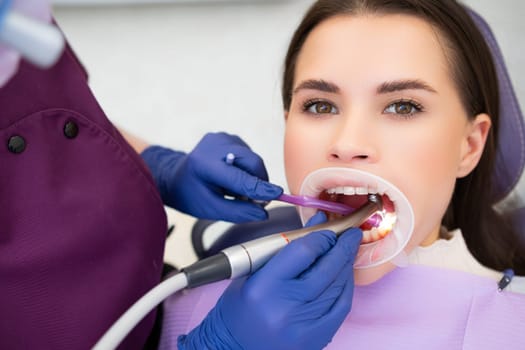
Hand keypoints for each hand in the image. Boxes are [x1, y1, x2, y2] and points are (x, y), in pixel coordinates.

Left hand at [140, 132, 282, 221]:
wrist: (176, 177)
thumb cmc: (192, 194)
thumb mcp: (210, 209)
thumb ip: (237, 212)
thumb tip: (262, 214)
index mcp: (205, 165)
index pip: (239, 177)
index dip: (259, 187)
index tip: (277, 194)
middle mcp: (214, 146)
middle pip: (251, 162)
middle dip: (258, 182)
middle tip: (253, 200)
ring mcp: (221, 138)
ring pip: (252, 159)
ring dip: (251, 176)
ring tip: (233, 188)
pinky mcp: (228, 137)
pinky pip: (248, 155)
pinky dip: (246, 169)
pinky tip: (232, 176)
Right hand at [178, 212, 362, 349]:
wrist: (234, 345)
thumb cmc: (242, 305)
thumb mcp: (256, 270)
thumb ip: (288, 246)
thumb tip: (319, 222)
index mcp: (263, 287)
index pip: (303, 251)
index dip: (322, 237)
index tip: (329, 230)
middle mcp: (284, 308)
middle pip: (326, 269)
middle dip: (343, 248)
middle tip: (351, 235)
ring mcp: (302, 327)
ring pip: (337, 287)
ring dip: (345, 266)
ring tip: (346, 253)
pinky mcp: (315, 339)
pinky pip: (340, 307)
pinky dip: (345, 288)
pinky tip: (344, 276)